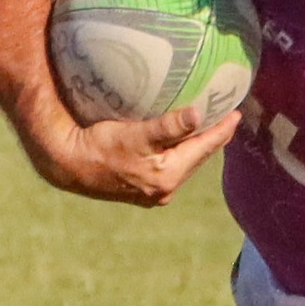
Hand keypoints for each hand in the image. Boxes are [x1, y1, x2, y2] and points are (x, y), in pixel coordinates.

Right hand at [40, 106, 240, 207]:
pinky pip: (168, 168)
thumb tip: (199, 115)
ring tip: (209, 130)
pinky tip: (178, 143)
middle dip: (213, 139)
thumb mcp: (135, 135)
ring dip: (196, 148)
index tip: (238, 113)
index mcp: (168, 175)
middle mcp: (164, 189)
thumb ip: (168, 126)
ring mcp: (152, 192)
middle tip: (228, 118)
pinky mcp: (139, 190)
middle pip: (197, 158)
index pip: (205, 148)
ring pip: (183, 164)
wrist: (66, 165)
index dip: (223, 130)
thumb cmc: (99, 145)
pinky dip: (178, 154)